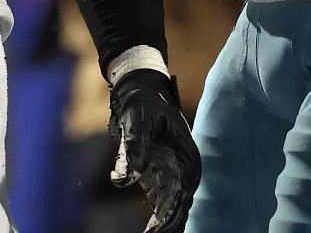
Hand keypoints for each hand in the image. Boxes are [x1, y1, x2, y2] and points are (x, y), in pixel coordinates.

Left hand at [108, 69, 200, 232]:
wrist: (141, 91)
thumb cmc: (143, 104)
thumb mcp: (138, 122)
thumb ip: (134, 149)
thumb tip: (124, 180)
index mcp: (186, 158)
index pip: (183, 192)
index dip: (172, 214)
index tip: (158, 230)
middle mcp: (184, 169)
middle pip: (180, 204)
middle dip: (169, 223)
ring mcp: (173, 173)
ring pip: (171, 206)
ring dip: (164, 223)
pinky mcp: (159, 174)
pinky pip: (160, 200)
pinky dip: (156, 215)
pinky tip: (149, 229)